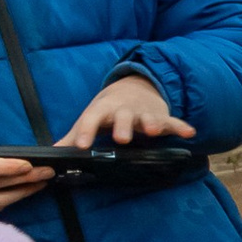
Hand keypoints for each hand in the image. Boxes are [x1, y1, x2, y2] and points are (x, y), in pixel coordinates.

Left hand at [61, 73, 193, 149]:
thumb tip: (51, 152)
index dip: (86, 131)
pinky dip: (180, 127)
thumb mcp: (90, 119)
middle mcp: (123, 110)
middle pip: (122, 118)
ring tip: (153, 131)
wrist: (134, 88)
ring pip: (147, 118)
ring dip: (151, 123)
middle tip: (121, 138)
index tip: (82, 145)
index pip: (92, 120)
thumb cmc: (108, 111)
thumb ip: (74, 136)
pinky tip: (189, 133)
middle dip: (123, 127)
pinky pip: (172, 122)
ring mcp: (143, 113)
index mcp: (103, 111)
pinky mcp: (161, 116)